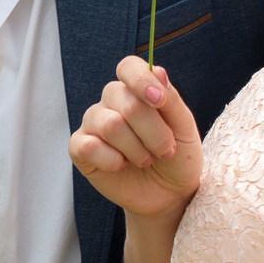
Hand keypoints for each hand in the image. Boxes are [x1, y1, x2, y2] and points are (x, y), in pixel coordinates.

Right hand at [68, 55, 202, 220]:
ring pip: (110, 124)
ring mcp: (93, 123)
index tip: (159, 101)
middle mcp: (111, 101)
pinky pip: (88, 146)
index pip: (128, 67)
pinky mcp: (79, 149)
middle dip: (153, 131)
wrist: (168, 195)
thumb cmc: (178, 157)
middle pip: (126, 101)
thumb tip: (156, 70)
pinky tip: (121, 166)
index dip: (142, 80)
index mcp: (136, 89)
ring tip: (146, 160)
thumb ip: (170, 99)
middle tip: (166, 151)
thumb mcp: (184, 128)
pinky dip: (112, 160)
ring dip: (136, 149)